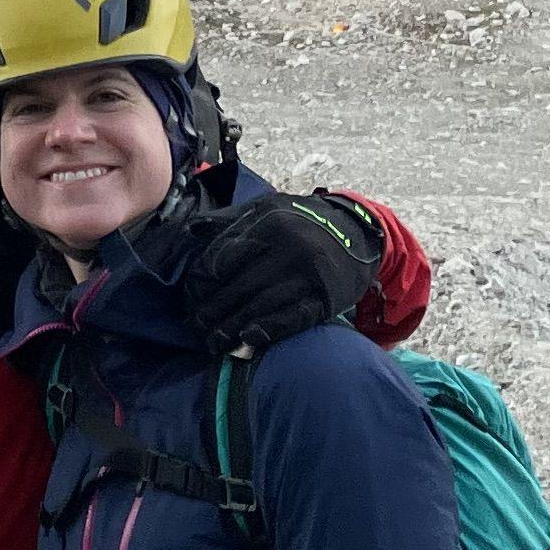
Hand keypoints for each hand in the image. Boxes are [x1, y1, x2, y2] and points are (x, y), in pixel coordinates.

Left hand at [184, 192, 381, 354]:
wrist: (358, 229)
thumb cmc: (302, 219)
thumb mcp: (268, 207)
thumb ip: (231, 218)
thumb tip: (193, 229)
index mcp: (268, 224)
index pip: (226, 256)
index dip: (205, 280)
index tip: (191, 297)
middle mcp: (288, 248)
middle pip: (242, 284)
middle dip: (215, 309)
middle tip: (196, 327)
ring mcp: (309, 273)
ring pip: (264, 303)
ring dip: (235, 326)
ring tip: (215, 342)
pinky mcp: (326, 296)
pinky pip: (295, 315)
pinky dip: (271, 329)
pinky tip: (250, 338)